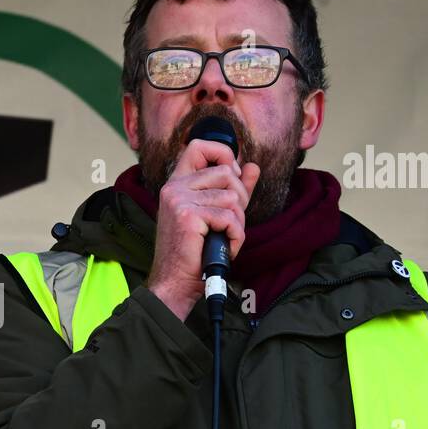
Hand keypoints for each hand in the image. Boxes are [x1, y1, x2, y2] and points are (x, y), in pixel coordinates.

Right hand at [145, 138, 260, 320]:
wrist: (175, 282)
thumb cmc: (193, 252)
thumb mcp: (215, 215)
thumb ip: (233, 190)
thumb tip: (253, 167)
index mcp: (177, 183)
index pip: (199, 146)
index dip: (223, 153)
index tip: (233, 175)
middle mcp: (174, 187)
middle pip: (226, 172)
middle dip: (240, 198)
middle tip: (231, 222)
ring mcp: (179, 199)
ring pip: (232, 197)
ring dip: (238, 222)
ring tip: (225, 238)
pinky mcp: (188, 215)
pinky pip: (229, 216)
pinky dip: (235, 235)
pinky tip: (224, 246)